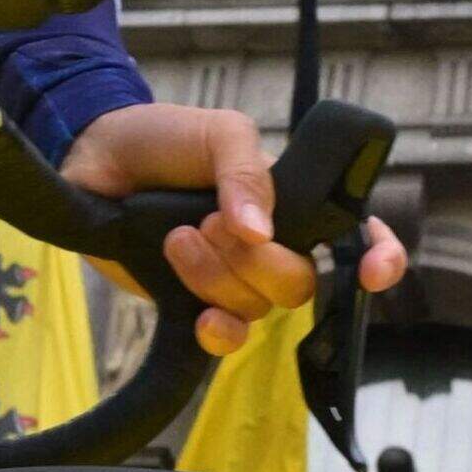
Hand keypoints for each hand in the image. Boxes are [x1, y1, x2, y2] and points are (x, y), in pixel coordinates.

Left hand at [63, 102, 408, 354]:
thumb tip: (260, 231)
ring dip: (215, 277)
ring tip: (176, 237)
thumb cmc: (163, 138)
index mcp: (293, 201)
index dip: (377, 257)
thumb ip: (247, 171)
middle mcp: (271, 245)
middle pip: (300, 283)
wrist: (94, 158)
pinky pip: (226, 339)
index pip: (356, 236)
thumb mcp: (216, 132)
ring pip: (257, 307)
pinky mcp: (191, 305)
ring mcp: (232, 278)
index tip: (369, 272)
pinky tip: (199, 316)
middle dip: (259, 262)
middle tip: (209, 223)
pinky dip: (218, 333)